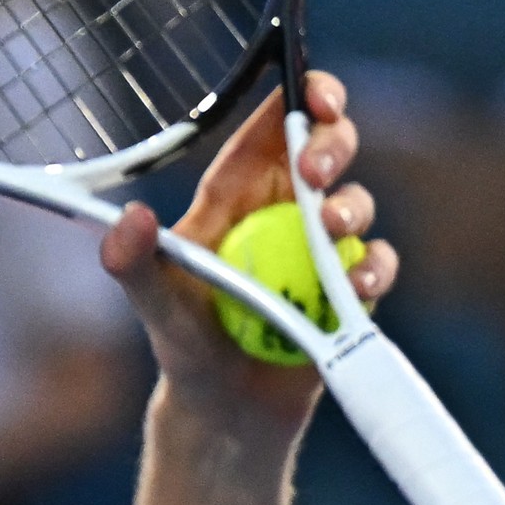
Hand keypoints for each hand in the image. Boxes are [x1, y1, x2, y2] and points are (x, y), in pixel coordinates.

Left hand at [100, 69, 389, 437]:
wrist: (225, 410)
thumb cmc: (183, 345)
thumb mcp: (154, 306)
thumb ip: (133, 264)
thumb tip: (128, 219)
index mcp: (234, 196)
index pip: (270, 129)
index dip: (300, 96)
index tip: (314, 93)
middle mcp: (282, 211)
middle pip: (324, 146)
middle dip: (332, 141)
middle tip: (315, 172)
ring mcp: (320, 248)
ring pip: (355, 200)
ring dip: (352, 207)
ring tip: (330, 233)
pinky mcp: (349, 288)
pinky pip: (377, 261)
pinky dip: (375, 267)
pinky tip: (357, 284)